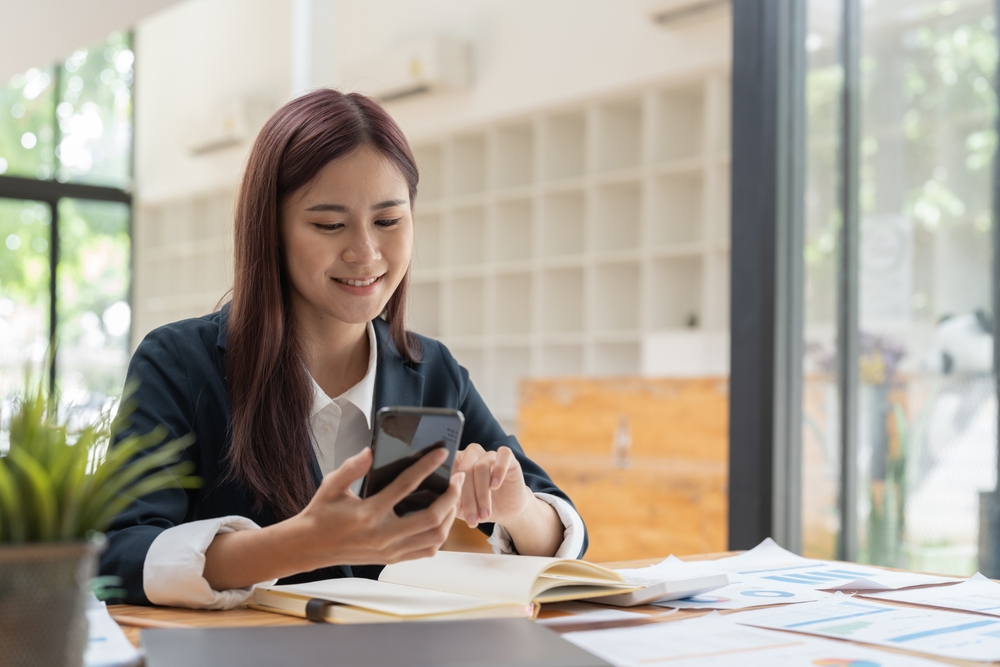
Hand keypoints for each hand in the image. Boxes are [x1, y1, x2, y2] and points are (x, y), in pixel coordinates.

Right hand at [292, 447, 464, 568]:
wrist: (310, 546)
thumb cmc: (322, 514)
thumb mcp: (332, 485)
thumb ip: (353, 467)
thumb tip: (372, 451)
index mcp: (369, 512)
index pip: (406, 485)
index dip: (427, 466)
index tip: (441, 453)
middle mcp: (383, 534)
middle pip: (432, 517)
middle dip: (451, 496)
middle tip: (457, 478)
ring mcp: (390, 550)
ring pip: (434, 537)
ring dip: (450, 515)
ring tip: (453, 497)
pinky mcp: (392, 559)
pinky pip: (426, 550)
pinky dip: (439, 535)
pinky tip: (441, 519)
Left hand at [452, 444, 533, 528]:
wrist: (506, 510)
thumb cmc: (479, 507)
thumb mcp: (460, 507)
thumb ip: (449, 499)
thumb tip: (440, 497)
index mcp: (455, 462)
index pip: (448, 468)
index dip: (449, 486)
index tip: (449, 505)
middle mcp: (471, 454)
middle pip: (465, 470)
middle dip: (468, 497)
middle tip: (471, 519)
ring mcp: (489, 454)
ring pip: (482, 467)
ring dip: (482, 494)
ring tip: (485, 514)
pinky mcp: (508, 457)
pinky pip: (503, 455)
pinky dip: (499, 470)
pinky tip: (495, 486)